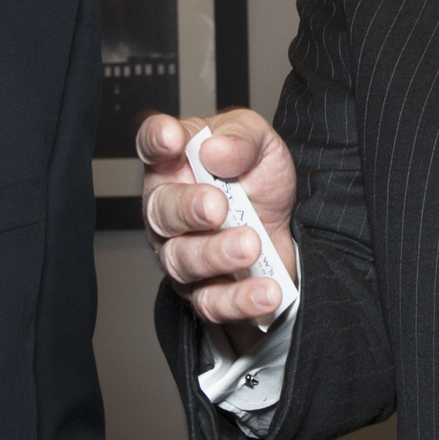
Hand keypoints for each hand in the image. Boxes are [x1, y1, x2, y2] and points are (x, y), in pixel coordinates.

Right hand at [138, 109, 300, 326]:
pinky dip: (239, 298)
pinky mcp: (202, 292)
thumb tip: (216, 149)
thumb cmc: (257, 180)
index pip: (152, 145)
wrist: (286, 228)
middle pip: (160, 210)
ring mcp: (181, 252)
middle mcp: (168, 209)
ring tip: (250, 245)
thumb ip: (241, 138)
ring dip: (216, 253)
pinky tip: (266, 290)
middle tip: (217, 207)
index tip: (170, 137)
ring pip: (182, 260)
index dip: (155, 139)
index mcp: (176, 163)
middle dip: (188, 209)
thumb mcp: (261, 144)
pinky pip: (211, 302)